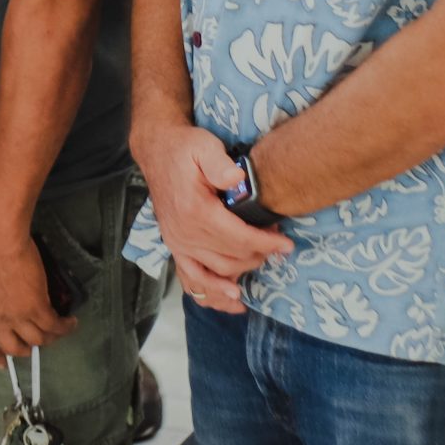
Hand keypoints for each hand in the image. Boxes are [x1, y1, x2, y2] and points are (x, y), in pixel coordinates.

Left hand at [0, 206, 75, 366]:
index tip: (2, 363)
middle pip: (13, 348)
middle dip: (25, 349)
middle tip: (34, 344)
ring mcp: (17, 317)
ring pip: (38, 340)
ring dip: (50, 338)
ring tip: (58, 331)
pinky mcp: (37, 308)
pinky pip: (54, 326)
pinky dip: (65, 327)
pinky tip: (71, 322)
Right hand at [133, 119, 292, 312]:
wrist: (157, 151)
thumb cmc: (184, 148)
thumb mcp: (203, 146)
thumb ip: (220, 164)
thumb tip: (238, 179)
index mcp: (194, 211)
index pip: (239, 238)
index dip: (267, 244)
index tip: (287, 245)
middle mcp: (184, 233)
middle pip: (232, 258)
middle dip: (259, 254)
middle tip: (277, 244)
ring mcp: (178, 243)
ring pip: (216, 272)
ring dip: (242, 273)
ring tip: (262, 262)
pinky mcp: (175, 247)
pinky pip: (193, 279)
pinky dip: (213, 293)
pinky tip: (233, 299)